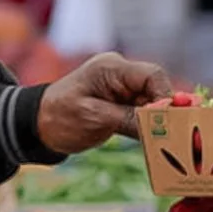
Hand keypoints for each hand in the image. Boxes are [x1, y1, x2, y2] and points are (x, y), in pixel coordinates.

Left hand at [37, 52, 172, 153]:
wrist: (38, 125)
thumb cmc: (60, 117)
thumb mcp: (95, 119)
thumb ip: (130, 120)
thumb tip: (162, 127)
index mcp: (112, 68)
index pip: (152, 75)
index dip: (167, 97)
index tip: (173, 122)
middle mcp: (121, 74)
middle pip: (156, 89)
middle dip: (166, 112)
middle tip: (174, 137)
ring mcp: (122, 89)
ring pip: (153, 103)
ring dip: (159, 122)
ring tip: (167, 143)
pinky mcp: (122, 104)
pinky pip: (144, 113)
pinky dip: (150, 127)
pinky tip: (155, 142)